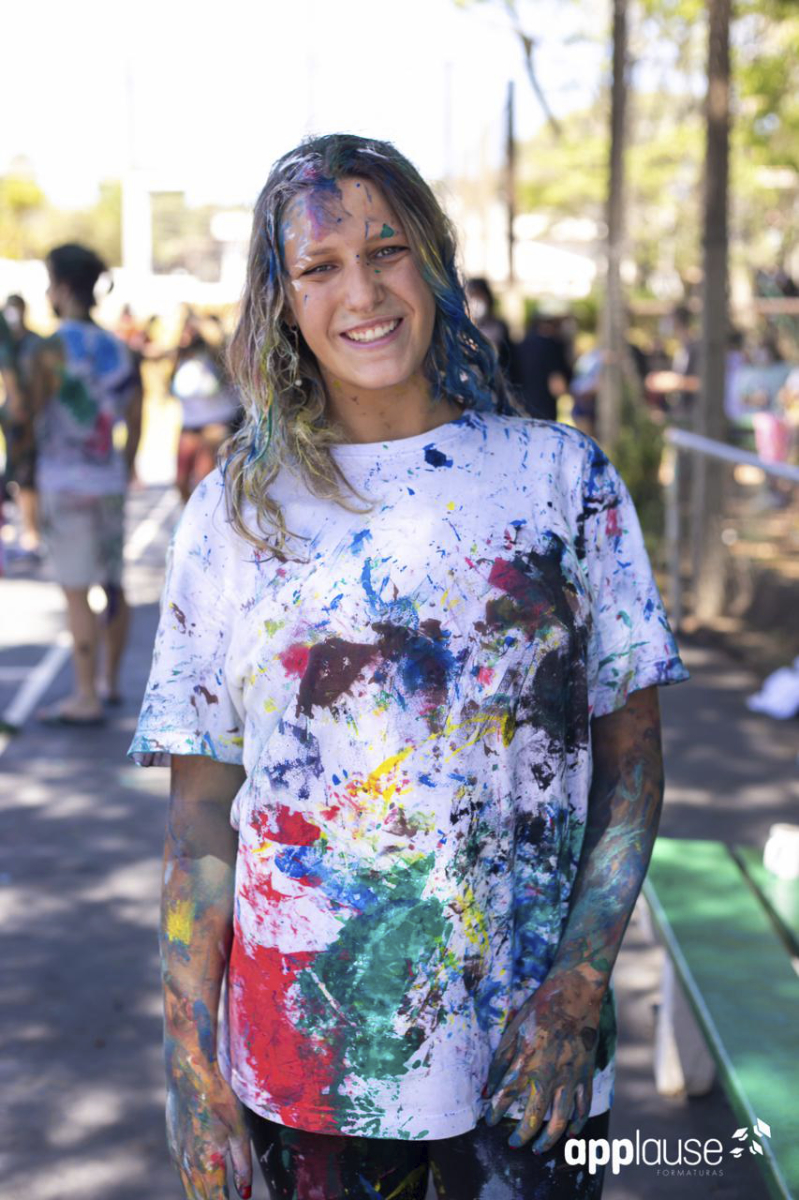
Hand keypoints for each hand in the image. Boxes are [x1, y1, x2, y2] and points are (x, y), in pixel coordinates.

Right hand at [166, 1051, 251, 1199]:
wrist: (190, 1073)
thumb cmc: (220, 1098)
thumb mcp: (240, 1131)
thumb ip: (243, 1166)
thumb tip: (245, 1195)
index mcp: (208, 1164)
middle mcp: (188, 1166)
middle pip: (200, 1199)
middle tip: (226, 1197)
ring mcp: (177, 1156)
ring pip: (189, 1189)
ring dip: (202, 1196)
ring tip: (217, 1193)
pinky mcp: (172, 1145)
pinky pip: (181, 1174)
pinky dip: (192, 1183)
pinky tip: (201, 1181)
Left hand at [484, 967, 603, 1151]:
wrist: (575, 995)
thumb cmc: (539, 1010)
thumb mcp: (512, 1030)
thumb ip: (500, 1061)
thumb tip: (487, 1089)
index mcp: (526, 1062)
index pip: (505, 1097)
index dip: (495, 1112)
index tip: (490, 1121)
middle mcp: (548, 1075)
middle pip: (534, 1116)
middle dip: (522, 1135)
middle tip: (514, 1145)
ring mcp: (570, 1077)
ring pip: (561, 1119)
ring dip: (549, 1138)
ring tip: (539, 1149)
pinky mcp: (585, 1074)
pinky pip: (583, 1106)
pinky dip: (578, 1122)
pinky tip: (570, 1132)